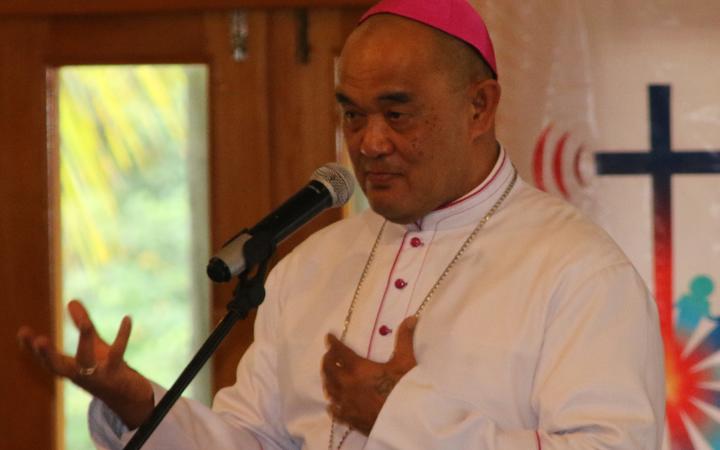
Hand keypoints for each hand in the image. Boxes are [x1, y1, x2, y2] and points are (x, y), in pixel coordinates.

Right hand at [17, 300, 153, 428]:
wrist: (125, 395)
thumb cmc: (102, 368)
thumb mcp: (91, 345)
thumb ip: (81, 323)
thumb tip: (72, 300)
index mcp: (68, 369)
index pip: (45, 360)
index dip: (32, 349)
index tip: (22, 332)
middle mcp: (78, 375)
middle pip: (58, 367)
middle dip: (47, 355)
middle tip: (39, 341)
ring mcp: (96, 375)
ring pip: (87, 359)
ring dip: (85, 341)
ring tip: (86, 323)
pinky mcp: (115, 372)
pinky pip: (117, 352)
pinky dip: (122, 335)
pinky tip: (127, 319)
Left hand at [322, 315, 417, 435]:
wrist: (405, 421)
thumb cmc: (404, 390)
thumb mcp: (406, 362)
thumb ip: (405, 339)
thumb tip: (411, 318)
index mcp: (358, 368)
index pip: (339, 352)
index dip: (333, 343)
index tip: (329, 337)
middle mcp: (347, 384)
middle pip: (329, 370)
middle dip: (327, 360)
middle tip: (328, 354)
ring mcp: (346, 403)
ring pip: (329, 388)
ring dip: (327, 379)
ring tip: (328, 375)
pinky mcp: (349, 418)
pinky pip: (335, 410)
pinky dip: (332, 403)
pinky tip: (332, 403)